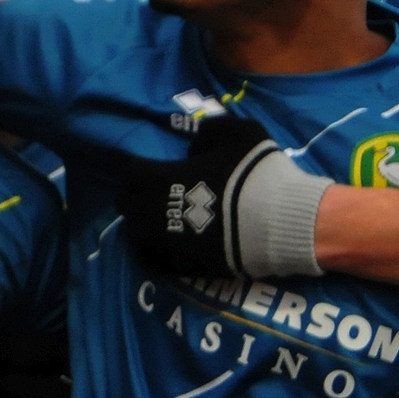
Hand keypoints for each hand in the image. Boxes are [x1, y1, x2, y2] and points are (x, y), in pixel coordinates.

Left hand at [115, 114, 331, 278]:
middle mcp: (150, 210)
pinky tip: (168, 246)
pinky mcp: (176, 265)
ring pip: (134, 234)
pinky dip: (154, 252)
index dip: (140, 171)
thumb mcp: (238, 132)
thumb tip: (193, 149)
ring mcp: (161, 241)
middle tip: (154, 196)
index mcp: (159, 177)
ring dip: (142, 226)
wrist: (273, 223)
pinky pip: (150, 260)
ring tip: (160, 223)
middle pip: (125, 204)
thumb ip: (208, 133)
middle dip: (135, 198)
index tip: (153, 171)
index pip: (129, 173)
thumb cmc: (253, 174)